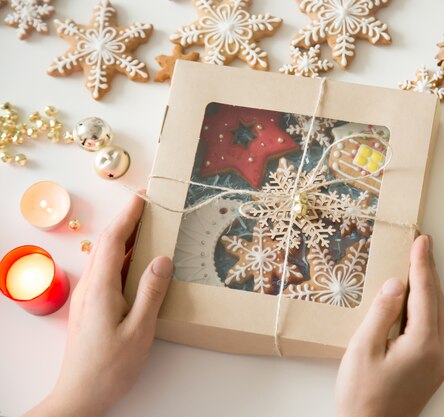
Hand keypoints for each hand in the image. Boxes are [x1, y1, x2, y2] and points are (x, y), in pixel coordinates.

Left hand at [25, 195, 172, 416]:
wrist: (80, 395)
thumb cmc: (110, 367)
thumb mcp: (139, 330)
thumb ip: (151, 292)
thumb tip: (162, 259)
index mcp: (101, 287)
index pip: (114, 240)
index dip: (128, 216)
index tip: (143, 198)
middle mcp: (90, 286)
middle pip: (107, 243)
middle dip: (127, 221)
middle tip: (149, 206)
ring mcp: (88, 296)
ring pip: (106, 257)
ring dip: (125, 238)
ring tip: (148, 227)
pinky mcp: (91, 306)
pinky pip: (107, 271)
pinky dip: (123, 256)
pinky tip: (138, 261)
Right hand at [336, 235, 443, 416]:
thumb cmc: (363, 396)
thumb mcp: (364, 349)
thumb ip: (381, 313)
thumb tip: (395, 284)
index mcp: (423, 344)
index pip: (425, 293)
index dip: (422, 264)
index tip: (422, 241)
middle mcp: (438, 352)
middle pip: (436, 300)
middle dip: (429, 270)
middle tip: (423, 244)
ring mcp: (439, 361)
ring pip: (438, 313)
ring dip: (429, 287)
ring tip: (421, 262)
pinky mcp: (433, 367)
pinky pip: (434, 327)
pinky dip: (427, 306)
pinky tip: (416, 297)